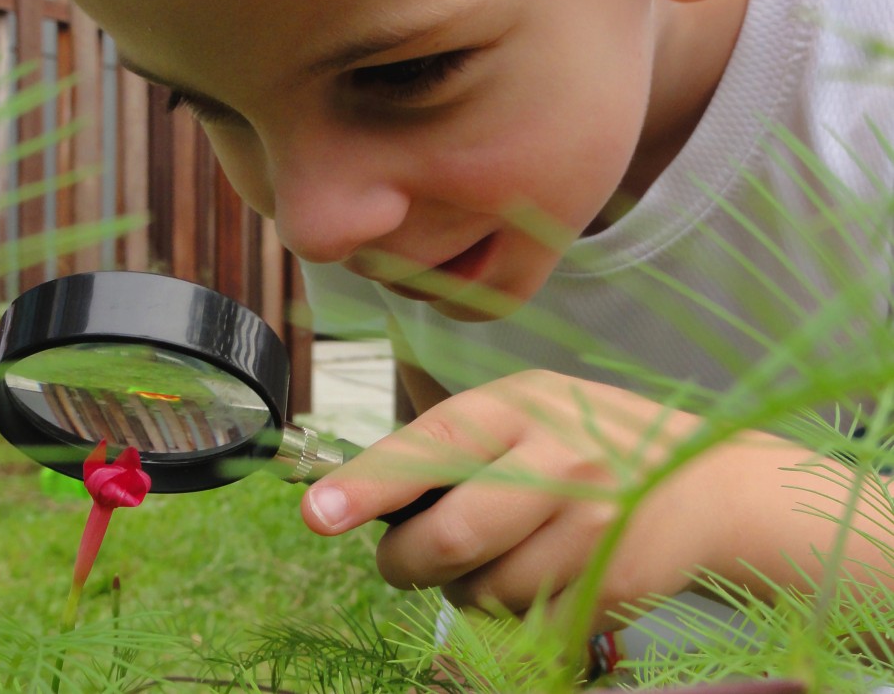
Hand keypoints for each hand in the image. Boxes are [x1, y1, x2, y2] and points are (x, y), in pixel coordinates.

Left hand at [301, 370, 822, 631]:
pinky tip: (542, 573)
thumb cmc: (593, 441)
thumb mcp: (531, 409)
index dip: (372, 481)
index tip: (318, 513)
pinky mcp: (612, 581)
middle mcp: (559, 457)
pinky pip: (525, 622)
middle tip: (401, 560)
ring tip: (497, 554)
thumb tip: (362, 485)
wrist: (708, 484)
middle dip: (405, 562)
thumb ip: (458, 440)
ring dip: (464, 588)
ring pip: (482, 591)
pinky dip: (513, 610)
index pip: (434, 441)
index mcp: (522, 403)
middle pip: (450, 536)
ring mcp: (593, 523)